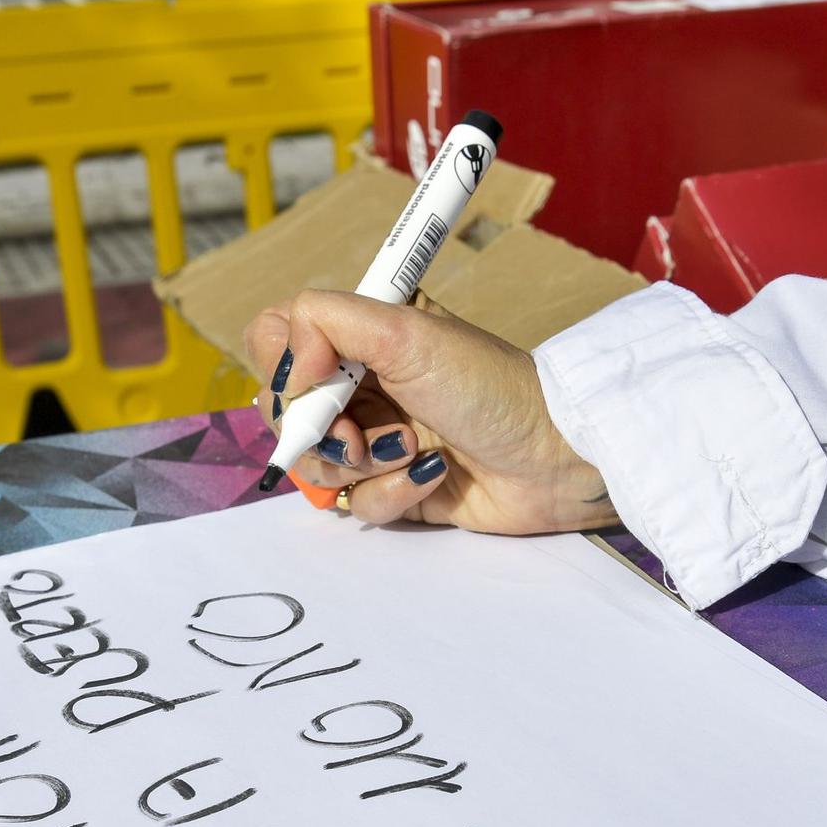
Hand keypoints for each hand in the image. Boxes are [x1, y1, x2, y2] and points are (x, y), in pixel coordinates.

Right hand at [242, 290, 616, 532]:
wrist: (552, 457)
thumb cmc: (490, 386)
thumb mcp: (406, 331)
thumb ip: (327, 323)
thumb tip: (287, 370)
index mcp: (358, 335)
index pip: (274, 338)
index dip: (282, 366)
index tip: (318, 381)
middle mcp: (359, 383)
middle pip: (284, 412)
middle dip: (319, 429)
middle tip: (360, 432)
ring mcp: (374, 438)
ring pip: (316, 465)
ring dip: (361, 465)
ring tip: (410, 450)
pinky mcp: (394, 488)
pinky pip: (357, 503)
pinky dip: (392, 494)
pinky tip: (433, 477)